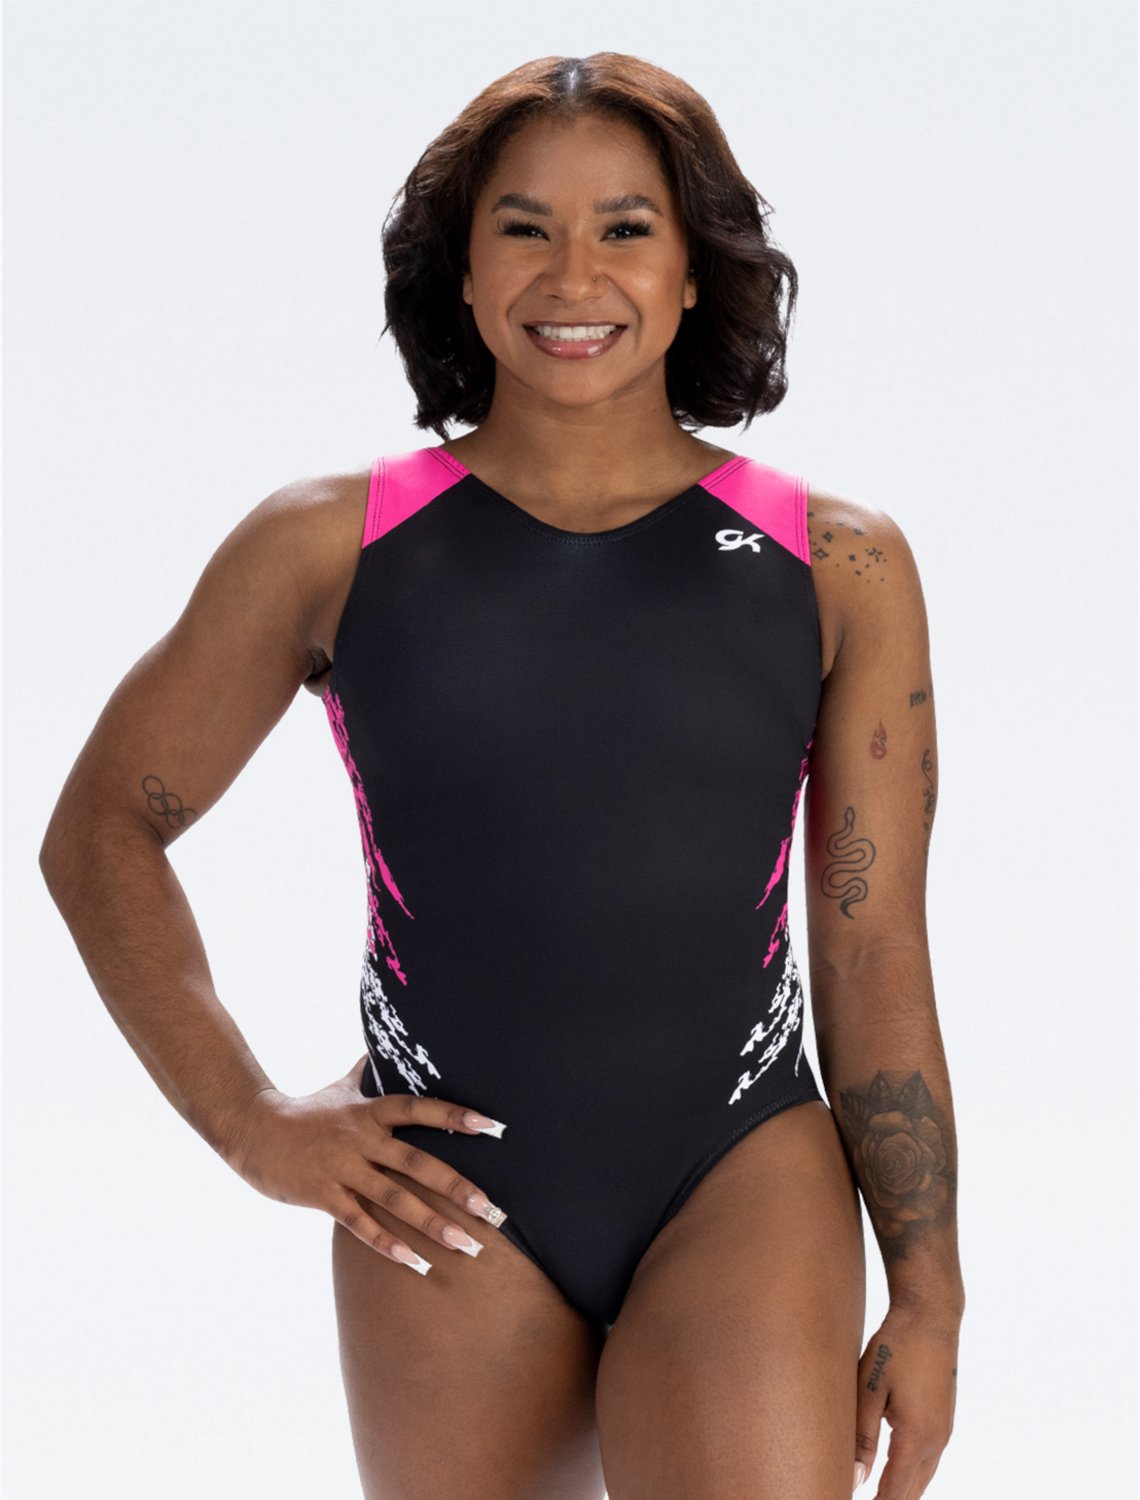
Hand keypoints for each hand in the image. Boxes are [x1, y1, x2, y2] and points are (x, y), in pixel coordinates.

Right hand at [224, 1054, 508, 1272]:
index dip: (455, 1116)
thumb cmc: (306, 1111)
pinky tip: (417, 1264)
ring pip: (394, 1199)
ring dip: (432, 1224)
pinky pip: (361, 1224)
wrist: (252, 1131)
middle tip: (492, 1209)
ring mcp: (342, 1169)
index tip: (493, 1127)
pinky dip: (389, 1245)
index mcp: (369, 1111)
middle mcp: (361, 1139)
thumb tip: (389, 1039)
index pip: (419, 1109)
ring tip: (466, 1245)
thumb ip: (369, 1069)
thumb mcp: (341, 1087)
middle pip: (415, 1163)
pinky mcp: (324, 1196)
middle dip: (456, 1187)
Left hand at [853, 1301, 960, 1497]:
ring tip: (878, 1497)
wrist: (931, 1317)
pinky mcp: (944, 1421)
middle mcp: (936, 1441)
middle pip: (912, 1491)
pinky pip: (929, 1461)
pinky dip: (912, 1475)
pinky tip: (897, 1475)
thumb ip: (862, 1436)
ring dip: (902, 1491)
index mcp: (915, 1437)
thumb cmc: (896, 1347)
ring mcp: (944, 1432)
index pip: (895, 1491)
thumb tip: (855, 1478)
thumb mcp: (870, 1389)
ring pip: (923, 1478)